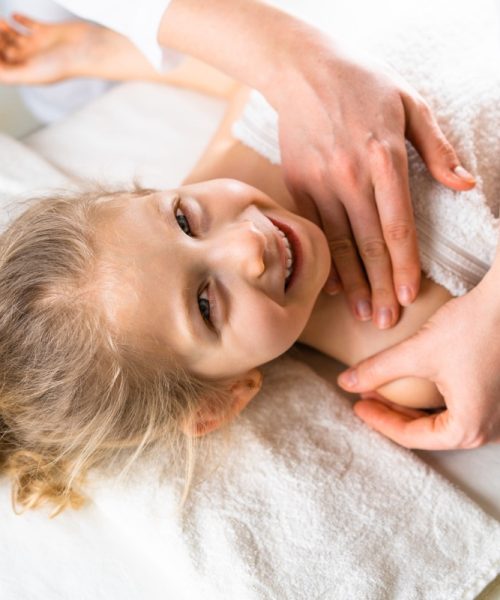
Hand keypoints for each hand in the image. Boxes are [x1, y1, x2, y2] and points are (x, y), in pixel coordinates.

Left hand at [0, 13, 84, 83]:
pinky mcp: (47, 31)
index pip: (3, 65)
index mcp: (27, 71)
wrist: (87, 50)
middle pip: (5, 49)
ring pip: (13, 36)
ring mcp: (39, 45)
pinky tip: (13, 16)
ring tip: (2, 22)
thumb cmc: (63, 65)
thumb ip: (8, 75)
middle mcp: (32, 59)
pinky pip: (28, 24)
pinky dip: (18, 19)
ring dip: (4, 29)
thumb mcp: (30, 73)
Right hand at [269, 34, 475, 327]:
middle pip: (369, 244)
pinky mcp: (297, 185)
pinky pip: (315, 231)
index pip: (398, 225)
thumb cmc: (363, 83)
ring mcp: (319, 182)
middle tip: (387, 320)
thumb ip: (437, 148)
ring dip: (353, 283)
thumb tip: (463, 184)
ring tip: (363, 313)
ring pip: (340, 244)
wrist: (302, 70)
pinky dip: (326, 260)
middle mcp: (349, 175)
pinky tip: (334, 286)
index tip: (410, 295)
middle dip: (380, 286)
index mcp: (384, 156)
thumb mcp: (410, 103)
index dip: (405, 264)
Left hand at [337, 270, 499, 448]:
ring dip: (410, 406)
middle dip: (392, 413)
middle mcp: (488, 430)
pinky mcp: (499, 399)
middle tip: (365, 395)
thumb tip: (345, 383)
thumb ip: (378, 370)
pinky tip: (411, 381)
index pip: (411, 436)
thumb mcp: (417, 352)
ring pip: (442, 420)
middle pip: (427, 432)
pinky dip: (431, 400)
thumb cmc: (473, 326)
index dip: (378, 420)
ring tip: (381, 388)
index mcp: (468, 429)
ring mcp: (497, 416)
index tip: (356, 404)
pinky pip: (459, 408)